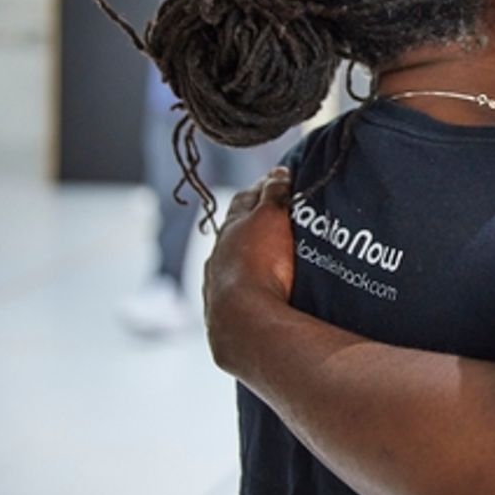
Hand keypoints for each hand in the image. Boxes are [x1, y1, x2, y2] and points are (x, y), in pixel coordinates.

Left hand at [203, 168, 295, 371]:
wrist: (245, 320)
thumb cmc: (260, 264)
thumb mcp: (272, 219)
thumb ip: (274, 195)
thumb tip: (277, 173)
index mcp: (230, 228)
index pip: (245, 199)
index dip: (262, 188)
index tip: (277, 180)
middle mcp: (218, 255)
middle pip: (235, 230)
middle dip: (251, 222)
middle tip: (274, 216)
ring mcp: (217, 284)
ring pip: (231, 262)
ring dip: (246, 256)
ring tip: (268, 256)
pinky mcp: (222, 312)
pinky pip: (235, 290)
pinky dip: (246, 284)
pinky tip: (257, 290)